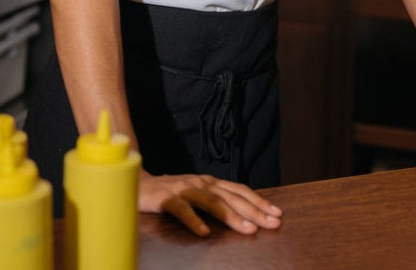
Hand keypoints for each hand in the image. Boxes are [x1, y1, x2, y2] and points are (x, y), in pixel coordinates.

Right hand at [138, 170, 282, 235]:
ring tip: (248, 230)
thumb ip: (216, 200)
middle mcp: (200, 182)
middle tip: (272, 223)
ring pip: (211, 202)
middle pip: (231, 196)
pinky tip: (204, 233)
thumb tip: (244, 213)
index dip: (259, 201)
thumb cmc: (171, 193)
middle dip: (254, 210)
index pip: (239, 190)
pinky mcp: (166, 198)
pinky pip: (182, 209)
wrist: (138, 184)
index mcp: (210, 182)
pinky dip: (194, 220)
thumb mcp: (197, 194)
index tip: (277, 213)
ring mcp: (184, 188)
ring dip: (231, 216)